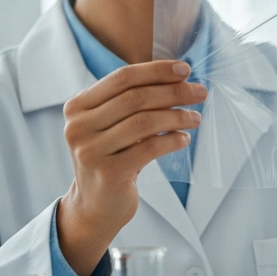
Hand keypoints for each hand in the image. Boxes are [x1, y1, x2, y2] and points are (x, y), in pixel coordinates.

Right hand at [56, 61, 205, 275]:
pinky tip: (184, 138)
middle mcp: (78, 127)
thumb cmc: (108, 159)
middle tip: (199, 92)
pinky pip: (150, 148)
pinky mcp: (109, 173)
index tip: (184, 69)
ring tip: (195, 117)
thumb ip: (129, 101)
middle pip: (136, 98)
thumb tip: (176, 76)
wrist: (93, 206)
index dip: (156, 71)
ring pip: (145, 122)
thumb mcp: (108, 125)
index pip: (121, 78)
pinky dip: (172, 140)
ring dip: (177, 116)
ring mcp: (91, 151)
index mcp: (77, 108)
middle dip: (174, 92)